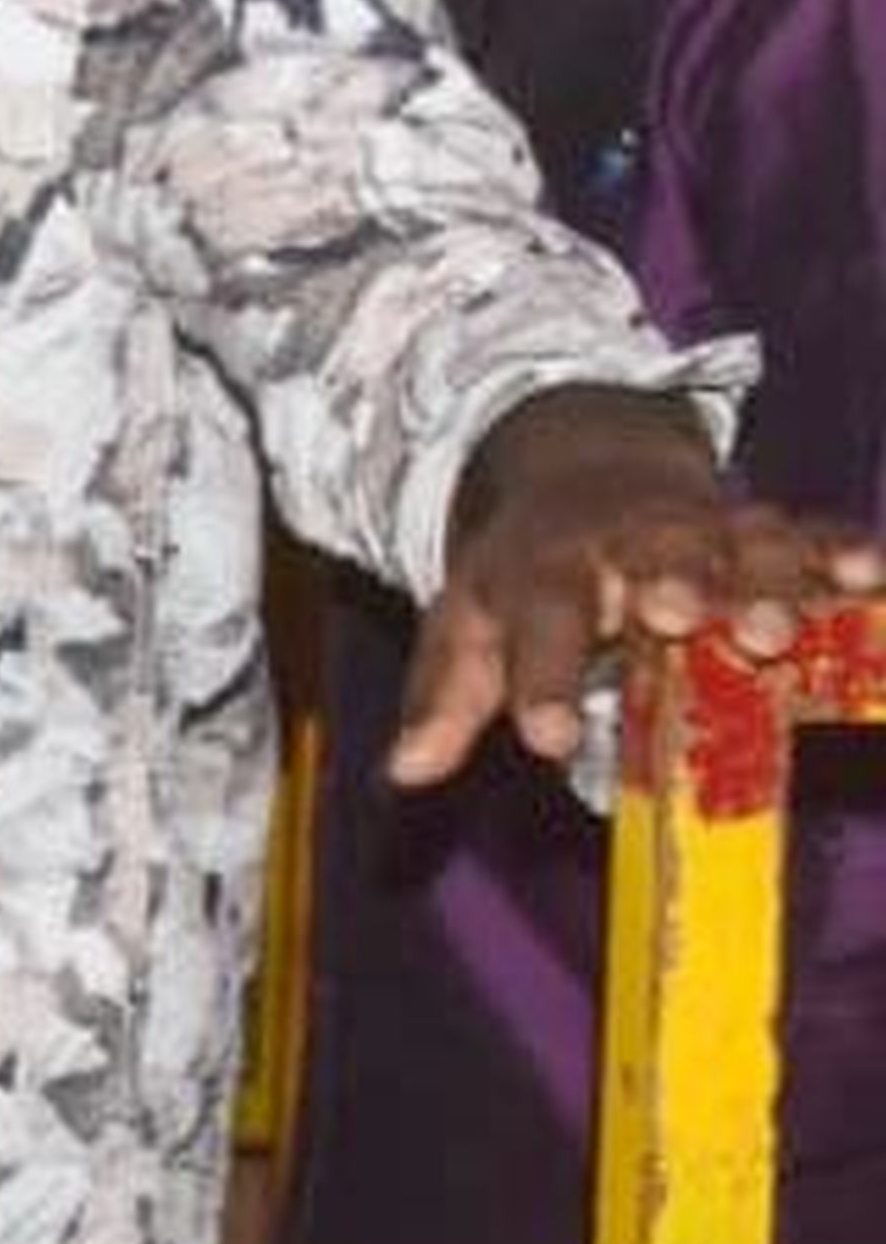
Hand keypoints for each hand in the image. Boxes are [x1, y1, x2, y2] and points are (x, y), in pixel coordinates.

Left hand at [392, 386, 885, 787]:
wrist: (586, 472)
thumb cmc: (527, 574)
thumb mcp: (469, 626)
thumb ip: (445, 698)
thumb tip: (404, 771)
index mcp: (548, 568)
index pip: (538, 622)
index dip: (541, 680)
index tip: (549, 737)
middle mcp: (633, 543)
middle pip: (656, 559)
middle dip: (671, 587)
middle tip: (680, 619)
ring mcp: (709, 531)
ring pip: (742, 548)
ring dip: (763, 583)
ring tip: (777, 627)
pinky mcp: (771, 531)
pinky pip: (812, 537)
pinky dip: (842, 553)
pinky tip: (870, 576)